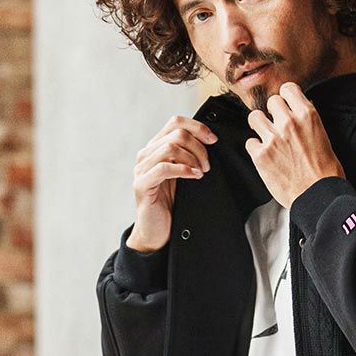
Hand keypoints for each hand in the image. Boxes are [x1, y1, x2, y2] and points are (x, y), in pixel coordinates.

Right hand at [126, 114, 219, 251]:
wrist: (157, 233)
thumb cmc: (172, 206)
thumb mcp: (184, 177)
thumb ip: (190, 158)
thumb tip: (211, 142)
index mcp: (156, 148)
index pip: (175, 122)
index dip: (197, 127)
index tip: (213, 140)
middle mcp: (146, 155)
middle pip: (176, 133)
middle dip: (199, 147)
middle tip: (207, 166)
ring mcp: (142, 169)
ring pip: (171, 148)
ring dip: (192, 158)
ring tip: (201, 172)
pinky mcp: (142, 185)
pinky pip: (164, 168)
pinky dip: (183, 170)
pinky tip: (194, 177)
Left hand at [245, 82, 344, 209]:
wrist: (319, 196)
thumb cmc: (326, 173)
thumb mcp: (323, 138)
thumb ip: (307, 122)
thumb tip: (298, 113)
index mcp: (307, 116)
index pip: (288, 89)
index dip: (286, 98)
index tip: (285, 106)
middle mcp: (289, 123)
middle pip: (271, 101)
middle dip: (273, 113)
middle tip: (277, 126)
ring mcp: (273, 138)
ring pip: (254, 117)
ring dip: (260, 127)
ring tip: (267, 138)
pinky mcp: (261, 155)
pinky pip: (250, 142)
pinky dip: (255, 150)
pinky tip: (265, 157)